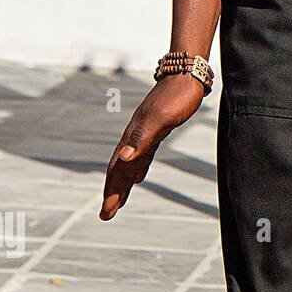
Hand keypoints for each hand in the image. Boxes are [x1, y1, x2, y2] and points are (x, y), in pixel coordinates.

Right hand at [99, 73, 205, 219]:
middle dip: (112, 194)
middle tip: (105, 216)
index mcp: (133, 137)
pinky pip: (142, 157)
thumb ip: (142, 139)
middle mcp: (135, 138)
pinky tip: (138, 178)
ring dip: (122, 185)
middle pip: (119, 171)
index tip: (106, 212)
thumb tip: (123, 158)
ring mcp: (144, 135)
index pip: (117, 169)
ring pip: (129, 166)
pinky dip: (137, 170)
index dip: (111, 191)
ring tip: (117, 203)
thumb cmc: (176, 97)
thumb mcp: (161, 119)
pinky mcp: (156, 132)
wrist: (186, 75)